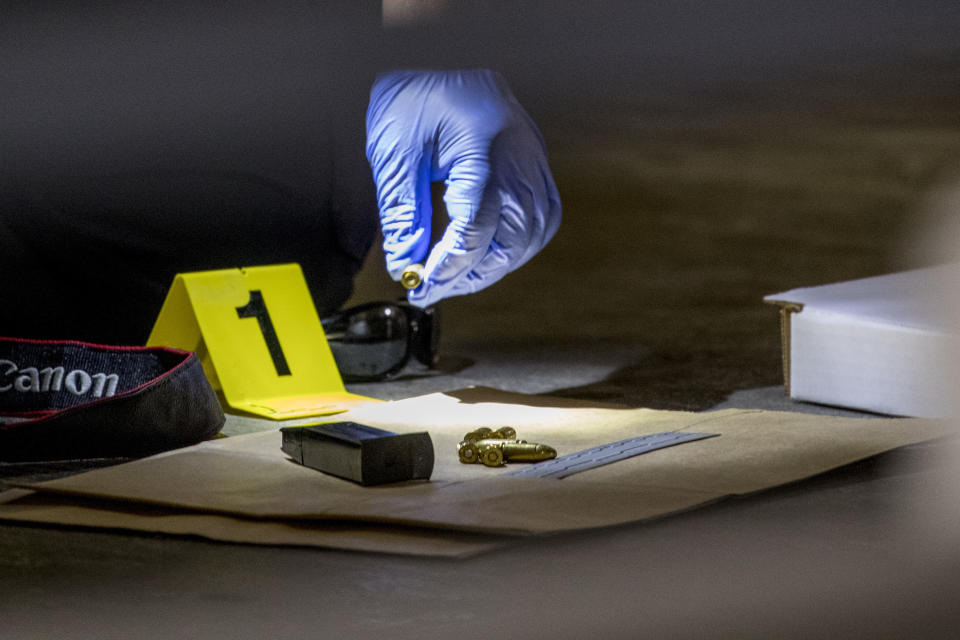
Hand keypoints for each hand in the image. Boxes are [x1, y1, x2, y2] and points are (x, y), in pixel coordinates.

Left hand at [365, 69, 560, 306]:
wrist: (436, 52)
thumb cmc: (412, 95)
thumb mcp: (395, 153)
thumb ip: (401, 213)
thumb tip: (405, 266)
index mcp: (483, 146)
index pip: (476, 227)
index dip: (450, 266)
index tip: (421, 286)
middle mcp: (519, 153)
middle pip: (512, 237)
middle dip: (474, 273)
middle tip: (435, 288)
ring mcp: (534, 155)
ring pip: (534, 231)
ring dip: (498, 263)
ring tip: (459, 276)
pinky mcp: (535, 158)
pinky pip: (543, 213)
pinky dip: (520, 242)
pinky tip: (490, 253)